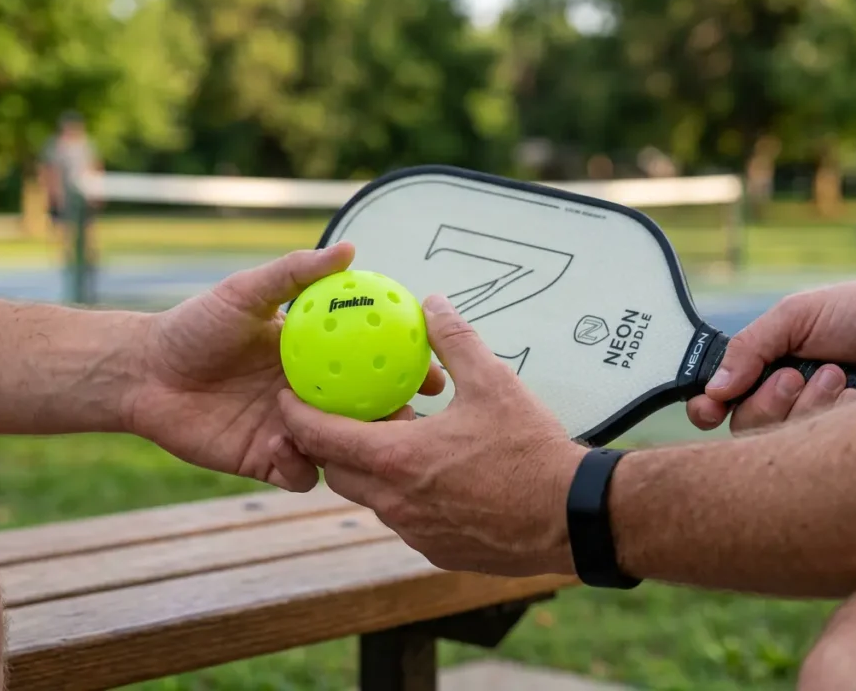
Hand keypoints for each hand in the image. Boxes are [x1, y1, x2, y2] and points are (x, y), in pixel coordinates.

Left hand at [123, 242, 445, 490]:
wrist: (144, 372)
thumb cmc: (194, 325)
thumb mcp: (246, 292)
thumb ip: (295, 273)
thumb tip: (349, 249)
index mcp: (315, 358)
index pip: (374, 367)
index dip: (407, 372)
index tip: (436, 374)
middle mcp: (311, 397)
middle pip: (368, 416)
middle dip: (397, 423)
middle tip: (415, 420)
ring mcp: (292, 431)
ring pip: (342, 451)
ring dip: (356, 453)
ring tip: (364, 446)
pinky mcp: (267, 462)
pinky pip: (299, 473)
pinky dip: (303, 466)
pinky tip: (289, 448)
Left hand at [279, 294, 587, 577]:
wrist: (569, 518)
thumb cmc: (529, 451)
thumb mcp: (493, 383)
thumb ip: (454, 340)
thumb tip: (432, 304)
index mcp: (397, 459)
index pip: (322, 438)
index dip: (296, 415)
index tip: (287, 395)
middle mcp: (394, 501)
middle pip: (337, 471)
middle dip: (328, 443)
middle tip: (338, 413)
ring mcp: (413, 531)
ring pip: (370, 496)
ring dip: (368, 467)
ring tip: (388, 436)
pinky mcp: (434, 550)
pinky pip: (400, 517)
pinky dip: (400, 492)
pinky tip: (427, 471)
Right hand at [688, 268, 855, 432]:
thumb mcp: (796, 315)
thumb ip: (749, 347)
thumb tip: (713, 387)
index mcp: (761, 365)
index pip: (716, 398)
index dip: (707, 408)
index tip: (711, 408)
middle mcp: (780, 397)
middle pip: (743, 425)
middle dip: (767, 401)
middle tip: (794, 376)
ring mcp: (810, 419)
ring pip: (780, 441)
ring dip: (807, 406)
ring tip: (836, 375)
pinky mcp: (839, 439)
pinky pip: (819, 449)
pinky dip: (836, 416)